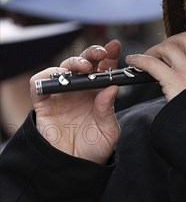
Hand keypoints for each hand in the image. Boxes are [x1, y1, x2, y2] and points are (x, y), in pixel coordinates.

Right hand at [30, 40, 121, 164]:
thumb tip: (111, 88)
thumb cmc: (93, 149)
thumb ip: (108, 110)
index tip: (115, 47)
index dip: (109, 56)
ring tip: (85, 67)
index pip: (104, 68)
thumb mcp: (108, 130)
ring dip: (73, 62)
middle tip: (101, 52)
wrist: (73, 167)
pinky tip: (60, 78)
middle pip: (84, 63)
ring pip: (63, 68)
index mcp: (98, 92)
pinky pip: (40, 84)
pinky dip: (47, 77)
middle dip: (92, 53)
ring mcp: (62, 95)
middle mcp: (80, 90)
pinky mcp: (43, 104)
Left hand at [125, 33, 185, 100]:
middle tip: (163, 51)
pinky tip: (135, 61)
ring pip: (169, 47)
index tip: (185, 46)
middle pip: (185, 39)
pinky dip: (140, 60)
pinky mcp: (174, 81)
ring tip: (148, 57)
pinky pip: (153, 63)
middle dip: (170, 41)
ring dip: (155, 49)